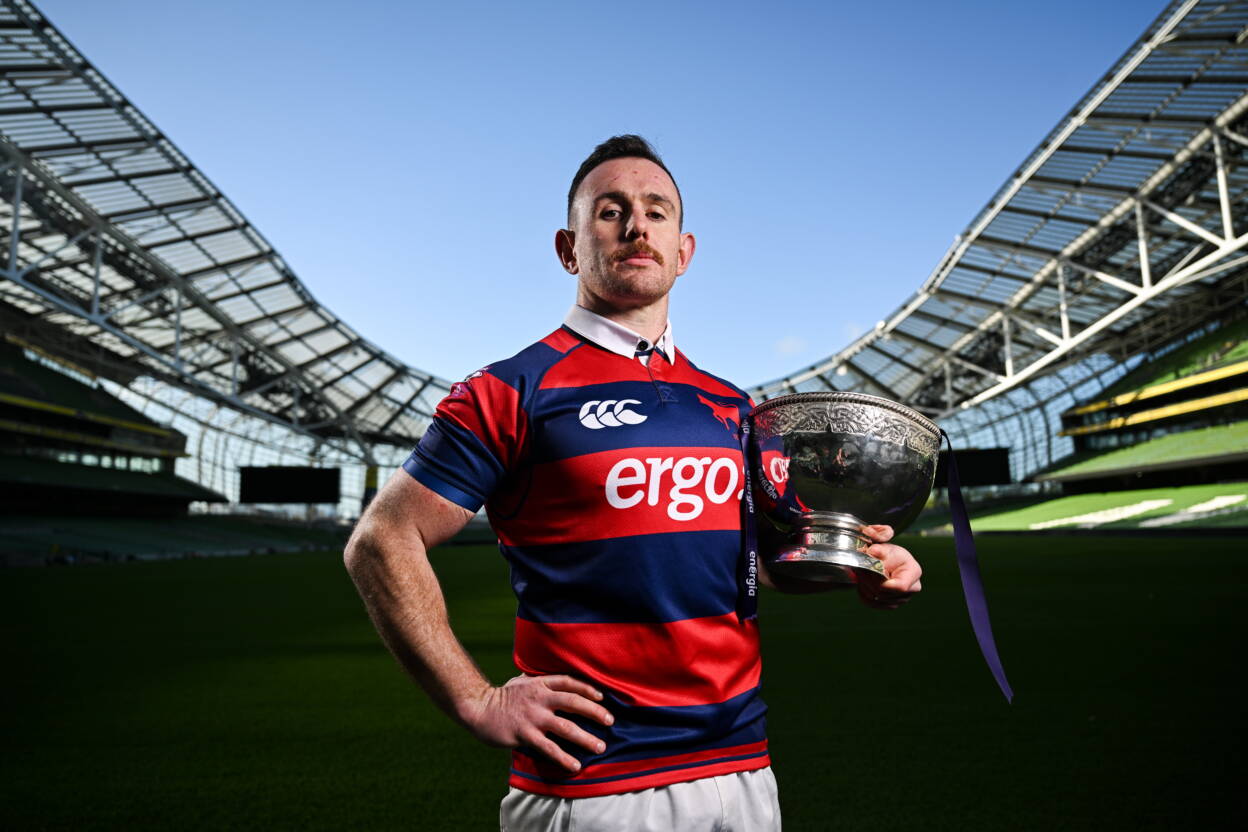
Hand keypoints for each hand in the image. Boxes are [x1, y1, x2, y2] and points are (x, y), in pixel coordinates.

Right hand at [461, 674, 613, 772]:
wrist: (478, 708)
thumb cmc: (502, 696)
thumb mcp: (522, 682)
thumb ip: (540, 681)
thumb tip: (558, 683)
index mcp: (540, 684)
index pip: (569, 682)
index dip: (587, 689)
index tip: (602, 697)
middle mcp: (539, 698)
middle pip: (574, 703)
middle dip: (595, 712)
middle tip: (610, 721)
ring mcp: (532, 717)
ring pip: (566, 727)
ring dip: (586, 738)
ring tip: (600, 747)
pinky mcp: (524, 734)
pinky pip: (548, 748)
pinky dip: (564, 757)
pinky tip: (575, 765)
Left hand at [857, 524, 921, 609]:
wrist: (887, 560)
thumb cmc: (889, 554)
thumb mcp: (885, 547)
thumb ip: (879, 548)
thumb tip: (872, 551)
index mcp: (914, 572)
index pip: (900, 586)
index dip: (881, 582)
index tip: (869, 571)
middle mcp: (912, 588)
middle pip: (884, 594)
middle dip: (868, 581)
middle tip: (859, 570)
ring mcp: (902, 599)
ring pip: (876, 600)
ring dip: (865, 587)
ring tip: (862, 574)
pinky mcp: (892, 604)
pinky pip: (873, 604)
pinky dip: (864, 594)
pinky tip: (863, 584)